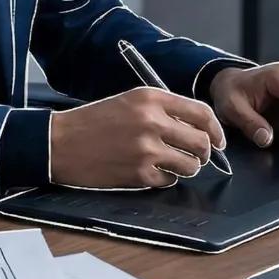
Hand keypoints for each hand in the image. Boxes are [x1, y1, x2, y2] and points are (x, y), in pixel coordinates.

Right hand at [48, 87, 226, 188]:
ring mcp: (146, 149)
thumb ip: (163, 109)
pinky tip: (149, 171)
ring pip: (191, 165)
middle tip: (196, 157)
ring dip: (186, 168)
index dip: (215, 129)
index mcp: (152, 98)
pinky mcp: (139, 174)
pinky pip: (170, 180)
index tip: (218, 141)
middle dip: (204, 153)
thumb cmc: (94, 121)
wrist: (60, 143)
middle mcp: (152, 121)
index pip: (201, 113)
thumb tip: (198, 128)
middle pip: (201, 142)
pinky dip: (165, 179)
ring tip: (171, 164)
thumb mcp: (130, 101)